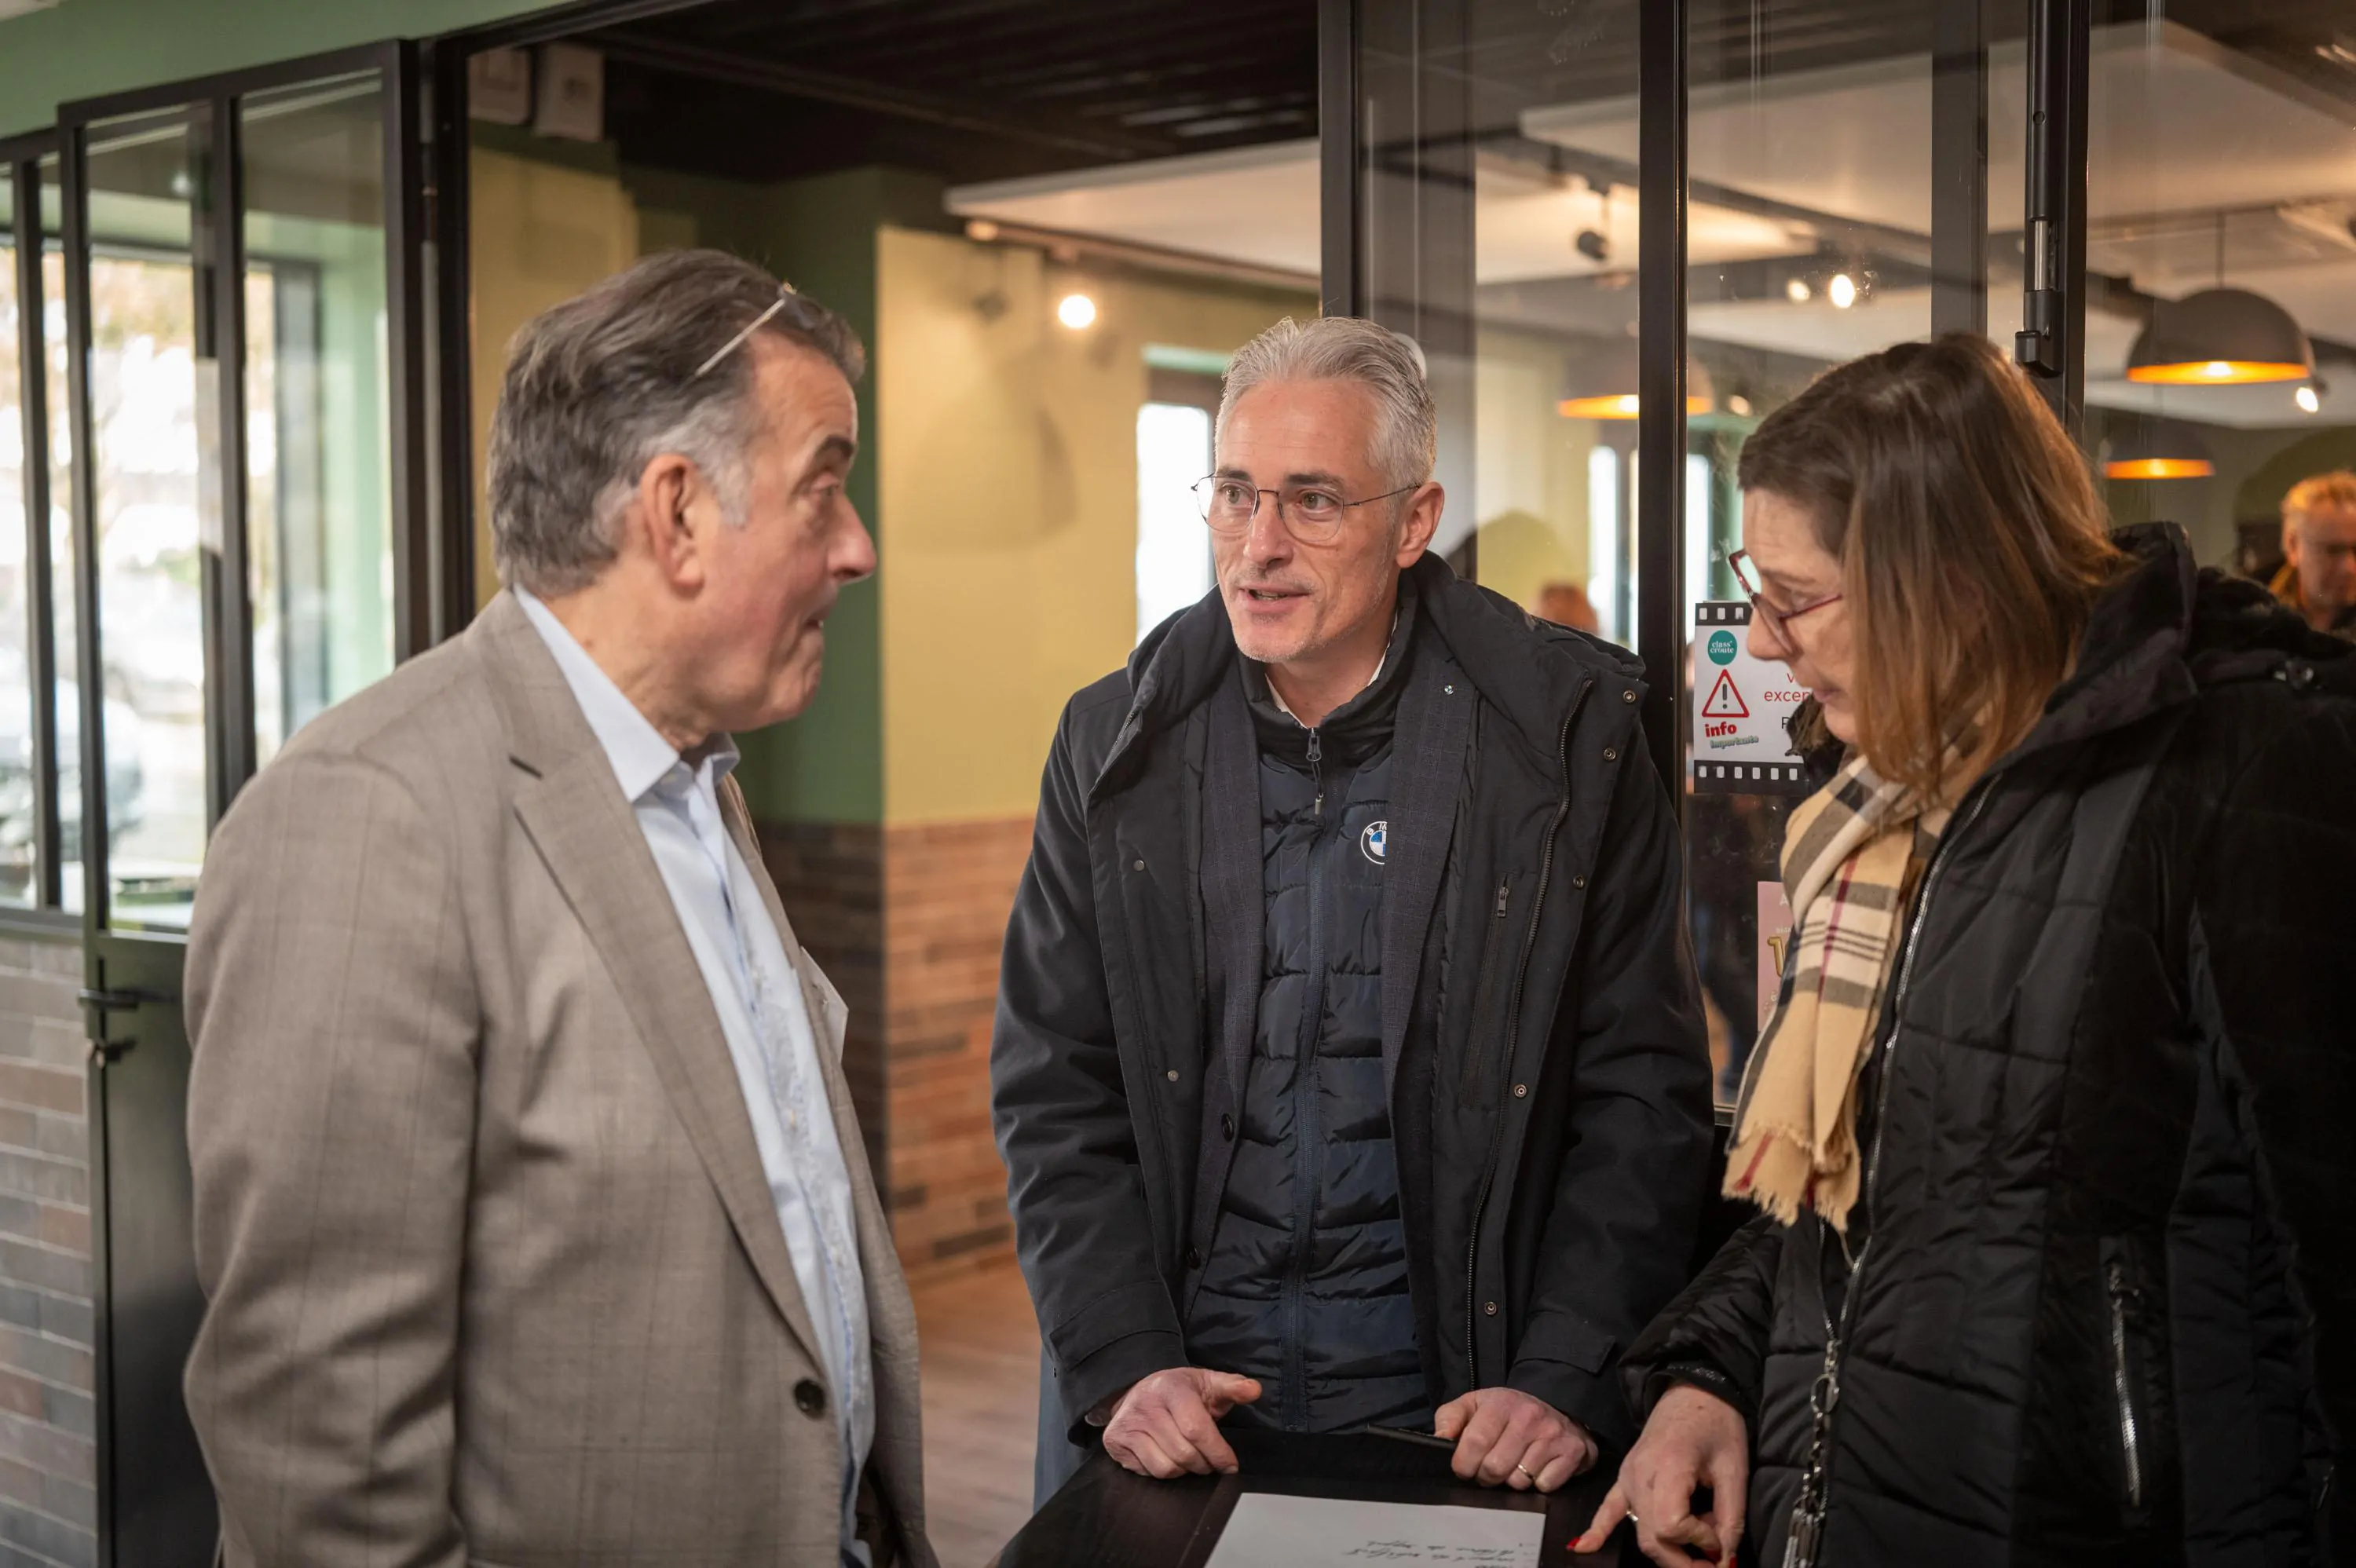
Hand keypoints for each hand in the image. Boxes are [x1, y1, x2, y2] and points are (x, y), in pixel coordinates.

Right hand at [1101, 1367, 1262, 1479]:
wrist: (1138, 1390)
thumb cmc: (1178, 1391)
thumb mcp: (1206, 1382)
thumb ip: (1233, 1386)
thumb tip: (1253, 1389)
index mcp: (1170, 1388)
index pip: (1196, 1429)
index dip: (1217, 1452)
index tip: (1230, 1465)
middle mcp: (1144, 1405)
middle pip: (1184, 1453)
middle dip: (1205, 1464)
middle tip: (1211, 1461)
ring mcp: (1127, 1425)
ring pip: (1167, 1468)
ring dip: (1186, 1470)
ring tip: (1191, 1457)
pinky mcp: (1115, 1442)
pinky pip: (1149, 1472)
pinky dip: (1166, 1471)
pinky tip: (1169, 1456)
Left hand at [1431, 1387, 1595, 1491]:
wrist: (1559, 1408)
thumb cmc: (1508, 1412)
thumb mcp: (1475, 1404)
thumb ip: (1450, 1418)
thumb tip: (1440, 1439)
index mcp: (1500, 1403)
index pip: (1474, 1442)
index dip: (1463, 1464)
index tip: (1464, 1468)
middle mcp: (1529, 1416)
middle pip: (1494, 1468)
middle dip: (1486, 1477)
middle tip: (1489, 1469)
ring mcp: (1553, 1434)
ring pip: (1519, 1481)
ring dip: (1512, 1481)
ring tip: (1514, 1466)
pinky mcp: (1573, 1452)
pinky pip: (1545, 1486)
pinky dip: (1539, 1484)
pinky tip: (1538, 1468)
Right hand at [1573, 1385, 1747, 1565]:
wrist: (1693, 1390)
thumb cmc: (1717, 1424)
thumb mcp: (1734, 1469)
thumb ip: (1730, 1517)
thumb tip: (1726, 1557)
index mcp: (1667, 1468)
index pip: (1671, 1525)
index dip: (1700, 1540)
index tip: (1722, 1535)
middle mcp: (1639, 1475)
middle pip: (1652, 1538)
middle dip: (1684, 1561)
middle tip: (1714, 1562)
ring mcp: (1627, 1477)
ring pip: (1639, 1531)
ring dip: (1668, 1552)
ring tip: (1697, 1550)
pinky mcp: (1624, 1477)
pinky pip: (1608, 1509)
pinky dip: (1596, 1531)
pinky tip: (1581, 1548)